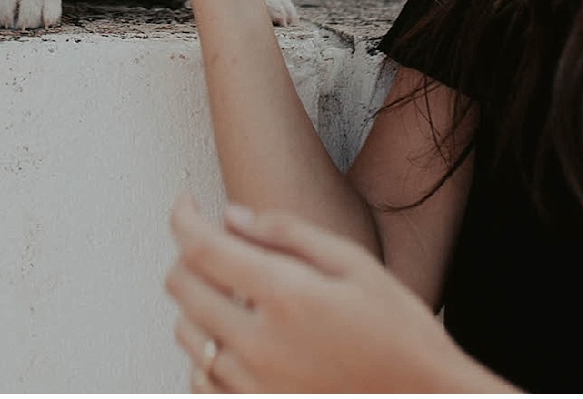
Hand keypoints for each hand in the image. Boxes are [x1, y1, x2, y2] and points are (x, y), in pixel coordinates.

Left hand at [166, 194, 498, 392]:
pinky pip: (200, 381)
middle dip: (187, 255)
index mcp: (286, 296)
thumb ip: (288, 234)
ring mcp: (253, 386)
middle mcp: (259, 345)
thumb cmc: (400, 332)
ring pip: (186, 333)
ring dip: (195, 304)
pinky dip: (204, 354)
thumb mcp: (355, 265)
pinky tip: (234, 340)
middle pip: (182, 287)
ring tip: (231, 293)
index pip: (201, 247)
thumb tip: (229, 216)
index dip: (183, 216)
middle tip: (212, 243)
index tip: (186, 202)